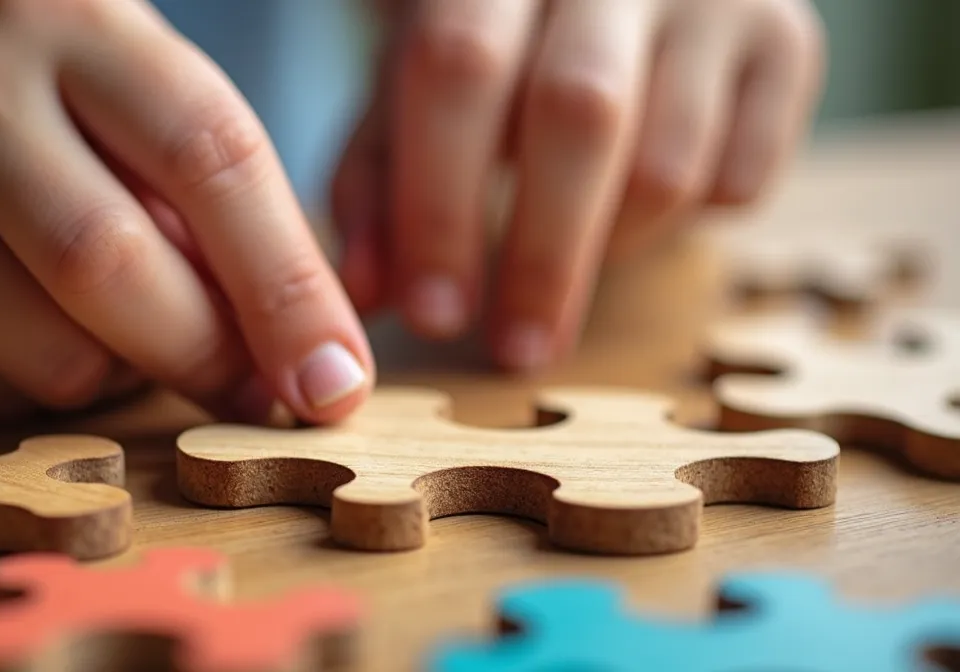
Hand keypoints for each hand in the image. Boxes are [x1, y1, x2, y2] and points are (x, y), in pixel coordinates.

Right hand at [0, 0, 372, 421]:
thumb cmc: (59, 156)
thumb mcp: (150, 140)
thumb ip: (235, 224)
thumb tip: (317, 367)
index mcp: (74, 24)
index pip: (209, 153)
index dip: (288, 284)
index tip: (338, 378)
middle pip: (115, 263)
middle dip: (209, 353)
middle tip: (255, 394)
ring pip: (57, 353)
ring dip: (123, 378)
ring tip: (118, 336)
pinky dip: (44, 400)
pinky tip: (31, 343)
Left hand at [332, 0, 824, 369]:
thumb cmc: (488, 43)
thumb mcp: (410, 85)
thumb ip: (377, 177)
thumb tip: (364, 294)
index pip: (458, 68)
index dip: (441, 203)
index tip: (435, 315)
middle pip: (581, 113)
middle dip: (542, 255)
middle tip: (518, 351)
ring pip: (669, 163)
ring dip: (611, 242)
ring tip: (570, 246)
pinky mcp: (789, 40)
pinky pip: (742, 179)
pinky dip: (686, 222)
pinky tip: (638, 199)